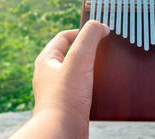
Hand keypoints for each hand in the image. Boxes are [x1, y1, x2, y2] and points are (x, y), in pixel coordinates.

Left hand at [12, 20, 108, 138]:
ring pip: (78, 70)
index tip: (101, 34)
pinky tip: (104, 86)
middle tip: (105, 50)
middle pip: (72, 53)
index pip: (64, 37)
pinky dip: (94, 83)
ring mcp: (59, 90)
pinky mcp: (69, 104)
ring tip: (107, 68)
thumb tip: (101, 26)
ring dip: (93, 67)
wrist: (62, 132)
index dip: (82, 31)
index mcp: (47, 60)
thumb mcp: (79, 59)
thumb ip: (90, 37)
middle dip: (89, 49)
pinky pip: (83, 87)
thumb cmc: (66, 97)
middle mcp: (50, 74)